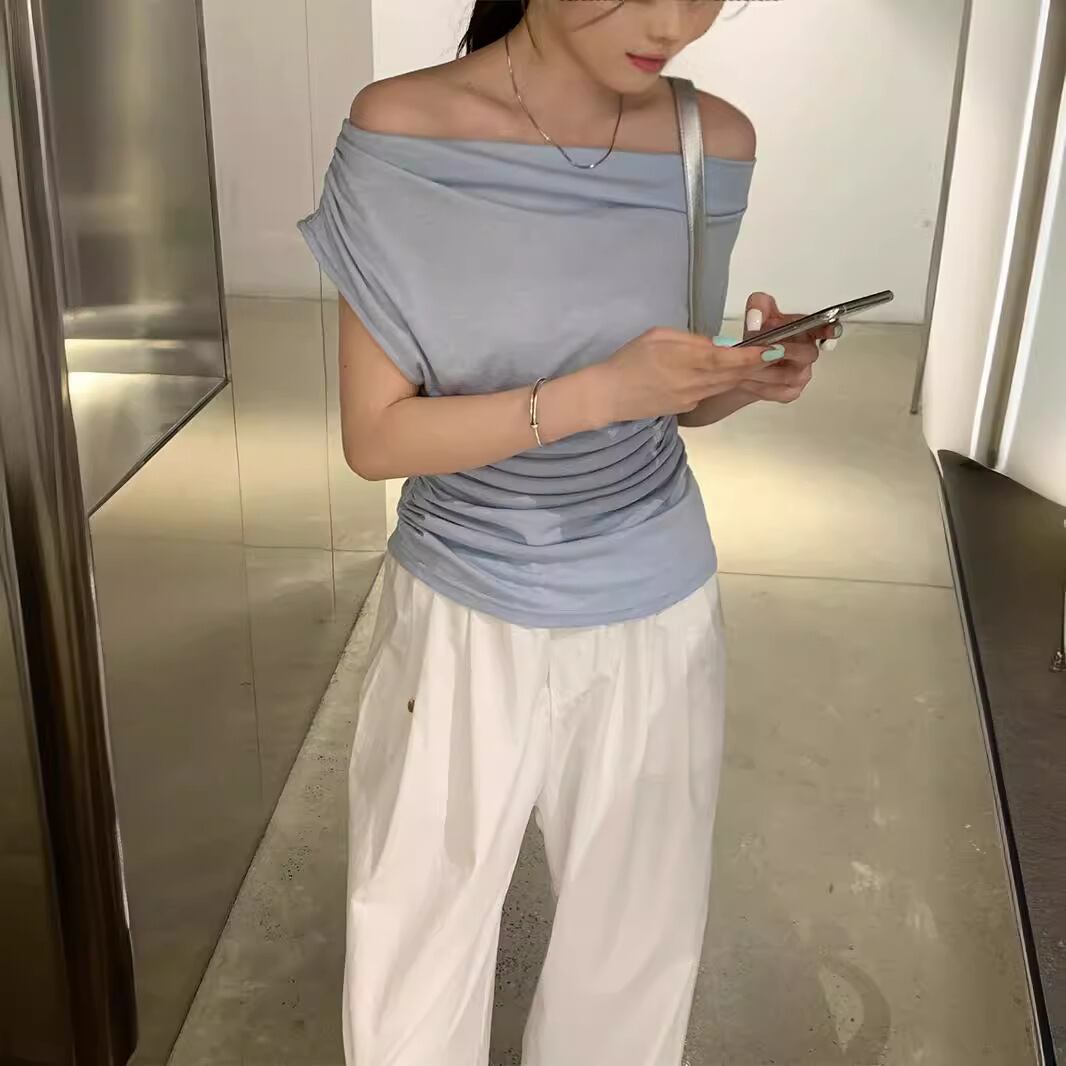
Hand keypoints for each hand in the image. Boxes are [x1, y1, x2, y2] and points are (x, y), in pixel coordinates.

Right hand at [602, 325, 782, 422]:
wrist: (609, 395)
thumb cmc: (630, 359)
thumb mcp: (660, 336)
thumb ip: (692, 340)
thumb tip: (717, 346)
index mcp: (691, 361)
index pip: (733, 358)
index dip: (758, 355)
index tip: (779, 349)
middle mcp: (698, 382)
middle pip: (740, 374)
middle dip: (769, 367)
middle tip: (797, 360)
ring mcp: (694, 398)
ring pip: (730, 385)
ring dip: (757, 378)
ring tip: (783, 371)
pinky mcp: (688, 406)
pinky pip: (714, 392)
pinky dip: (731, 384)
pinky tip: (742, 378)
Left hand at [734, 292, 836, 403]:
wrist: (743, 366)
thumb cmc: (757, 340)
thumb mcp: (755, 316)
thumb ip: (758, 307)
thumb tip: (756, 316)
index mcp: (805, 331)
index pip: (825, 329)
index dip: (829, 330)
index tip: (829, 331)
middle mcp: (806, 353)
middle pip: (808, 353)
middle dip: (788, 350)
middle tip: (769, 348)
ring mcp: (801, 374)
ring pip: (792, 375)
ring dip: (768, 369)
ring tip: (750, 364)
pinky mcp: (790, 392)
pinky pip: (780, 391)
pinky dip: (763, 386)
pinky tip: (751, 379)